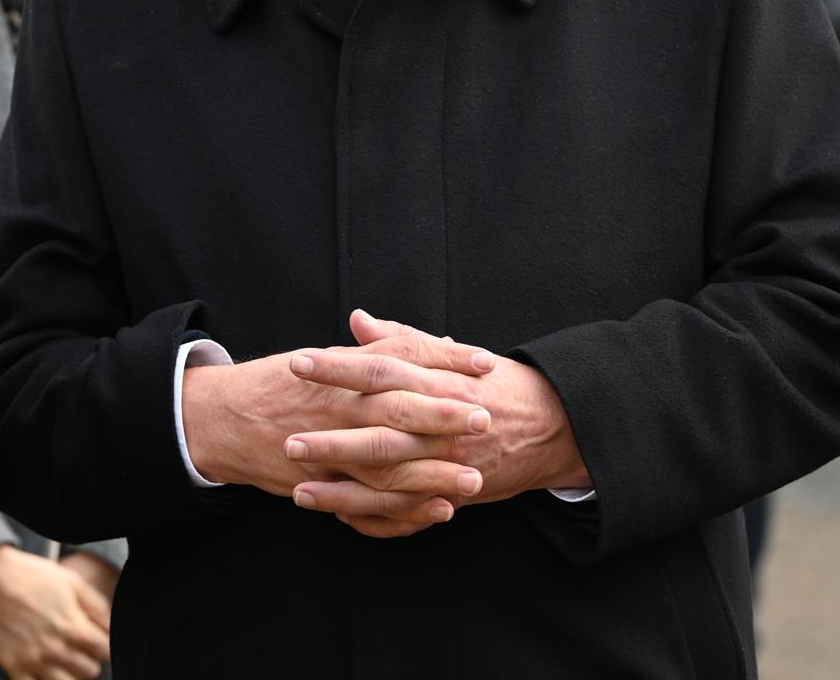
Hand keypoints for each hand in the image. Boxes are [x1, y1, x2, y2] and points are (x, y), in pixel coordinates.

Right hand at [0, 544, 110, 679]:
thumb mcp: (72, 581)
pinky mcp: (13, 667)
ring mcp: (33, 661)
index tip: (99, 639)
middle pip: (90, 672)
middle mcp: (55, 649)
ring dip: (71, 674)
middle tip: (81, 647)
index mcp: (73, 627)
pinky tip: (44, 669)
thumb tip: (114, 628)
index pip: (106, 652)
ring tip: (64, 659)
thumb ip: (98, 607)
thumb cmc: (32, 576)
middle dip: (90, 660)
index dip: (106, 645)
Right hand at [181, 315, 494, 536]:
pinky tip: (437, 511)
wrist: (222, 418)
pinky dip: (403, 510)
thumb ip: (378, 352)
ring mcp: (326, 446)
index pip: (400, 358)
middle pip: (396, 408)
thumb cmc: (280, 385)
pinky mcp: (319, 482)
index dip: (442, 360)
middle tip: (484, 418)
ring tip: (472, 478)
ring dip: (431, 471)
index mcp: (341, 371)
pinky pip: (366, 502)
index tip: (483, 363)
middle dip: (442, 414)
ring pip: (385, 462)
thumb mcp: (327, 359)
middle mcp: (335, 406)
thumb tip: (434, 344)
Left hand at [285, 312, 588, 521]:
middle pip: (380, 434)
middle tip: (288, 439)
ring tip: (298, 491)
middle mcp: (441, 426)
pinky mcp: (451, 495)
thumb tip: (357, 320)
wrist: (551, 426)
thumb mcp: (451, 356)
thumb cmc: (493, 384)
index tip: (297, 363)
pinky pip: (407, 515)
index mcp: (437, 383)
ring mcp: (447, 466)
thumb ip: (401, 339)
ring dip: (343, 492)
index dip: (337, 368)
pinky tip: (338, 516)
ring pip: (390, 484)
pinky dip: (373, 519)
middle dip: (332, 440)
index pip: (379, 371)